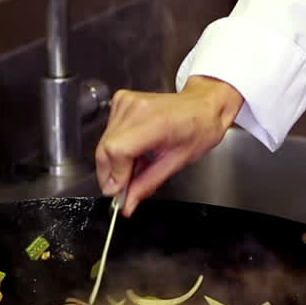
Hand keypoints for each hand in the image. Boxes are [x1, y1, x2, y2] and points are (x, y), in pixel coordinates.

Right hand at [95, 76, 244, 215]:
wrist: (202, 106)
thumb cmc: (198, 129)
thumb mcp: (176, 163)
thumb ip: (147, 184)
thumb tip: (127, 204)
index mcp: (155, 122)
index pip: (117, 150)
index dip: (114, 175)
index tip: (119, 193)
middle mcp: (136, 109)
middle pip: (105, 148)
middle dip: (110, 174)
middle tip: (123, 189)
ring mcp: (126, 102)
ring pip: (104, 143)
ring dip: (114, 162)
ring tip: (136, 166)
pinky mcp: (120, 101)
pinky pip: (108, 133)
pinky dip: (116, 148)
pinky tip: (134, 152)